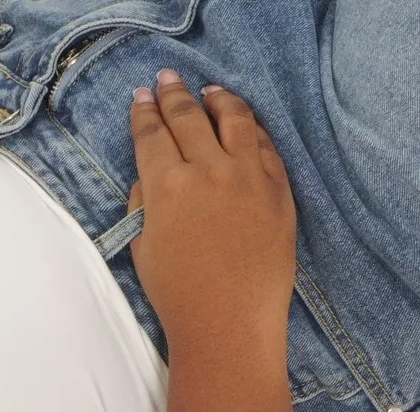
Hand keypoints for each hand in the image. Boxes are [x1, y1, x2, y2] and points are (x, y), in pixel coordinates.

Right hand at [125, 71, 296, 353]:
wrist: (230, 323)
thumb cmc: (179, 295)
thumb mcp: (143, 248)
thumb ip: (144, 204)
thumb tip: (151, 179)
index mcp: (167, 185)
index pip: (152, 135)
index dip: (144, 113)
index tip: (141, 98)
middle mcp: (209, 170)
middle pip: (188, 117)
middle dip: (174, 95)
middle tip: (167, 80)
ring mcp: (249, 176)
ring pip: (234, 119)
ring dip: (218, 100)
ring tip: (210, 92)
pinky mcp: (278, 189)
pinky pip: (265, 145)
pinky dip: (251, 128)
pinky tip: (245, 124)